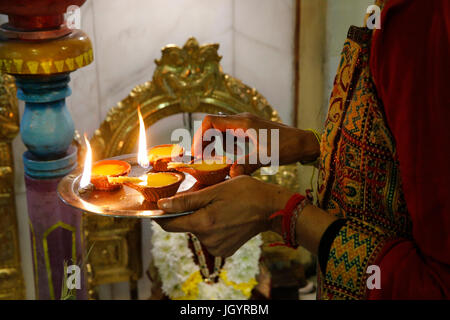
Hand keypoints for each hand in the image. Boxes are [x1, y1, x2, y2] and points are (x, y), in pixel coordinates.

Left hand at [156, 175, 294, 256]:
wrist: (271, 208)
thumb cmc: (245, 193)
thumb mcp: (214, 190)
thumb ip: (186, 200)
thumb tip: (162, 206)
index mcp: (203, 224)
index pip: (169, 225)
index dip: (160, 216)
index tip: (158, 207)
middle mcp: (208, 240)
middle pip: (185, 226)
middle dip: (187, 212)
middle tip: (202, 196)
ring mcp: (217, 247)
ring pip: (197, 231)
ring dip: (201, 219)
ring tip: (217, 205)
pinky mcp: (225, 250)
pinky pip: (209, 237)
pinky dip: (211, 227)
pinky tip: (224, 216)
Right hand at [192, 113, 319, 176]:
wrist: (304, 143)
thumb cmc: (286, 147)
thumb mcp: (265, 157)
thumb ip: (246, 165)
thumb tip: (230, 175)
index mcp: (242, 123)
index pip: (211, 121)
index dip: (199, 136)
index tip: (196, 153)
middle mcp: (242, 120)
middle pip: (213, 126)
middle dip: (205, 142)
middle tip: (201, 160)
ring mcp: (246, 125)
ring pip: (221, 132)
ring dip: (215, 145)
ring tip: (214, 162)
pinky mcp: (251, 131)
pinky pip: (231, 136)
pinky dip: (226, 147)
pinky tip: (231, 159)